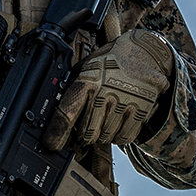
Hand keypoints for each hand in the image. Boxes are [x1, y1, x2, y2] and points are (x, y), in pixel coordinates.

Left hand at [42, 28, 174, 149]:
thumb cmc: (110, 62)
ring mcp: (125, 101)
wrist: (143, 52)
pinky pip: (125, 137)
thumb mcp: (88, 67)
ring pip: (106, 137)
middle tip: (84, 132)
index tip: (52, 144)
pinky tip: (117, 125)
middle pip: (88, 132)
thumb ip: (75, 87)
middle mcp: (106, 92)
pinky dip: (119, 137)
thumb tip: (56, 113)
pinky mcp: (142, 109)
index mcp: (88, 80)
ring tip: (104, 122)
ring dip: (102, 136)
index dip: (57, 131)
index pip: (68, 111)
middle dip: (83, 136)